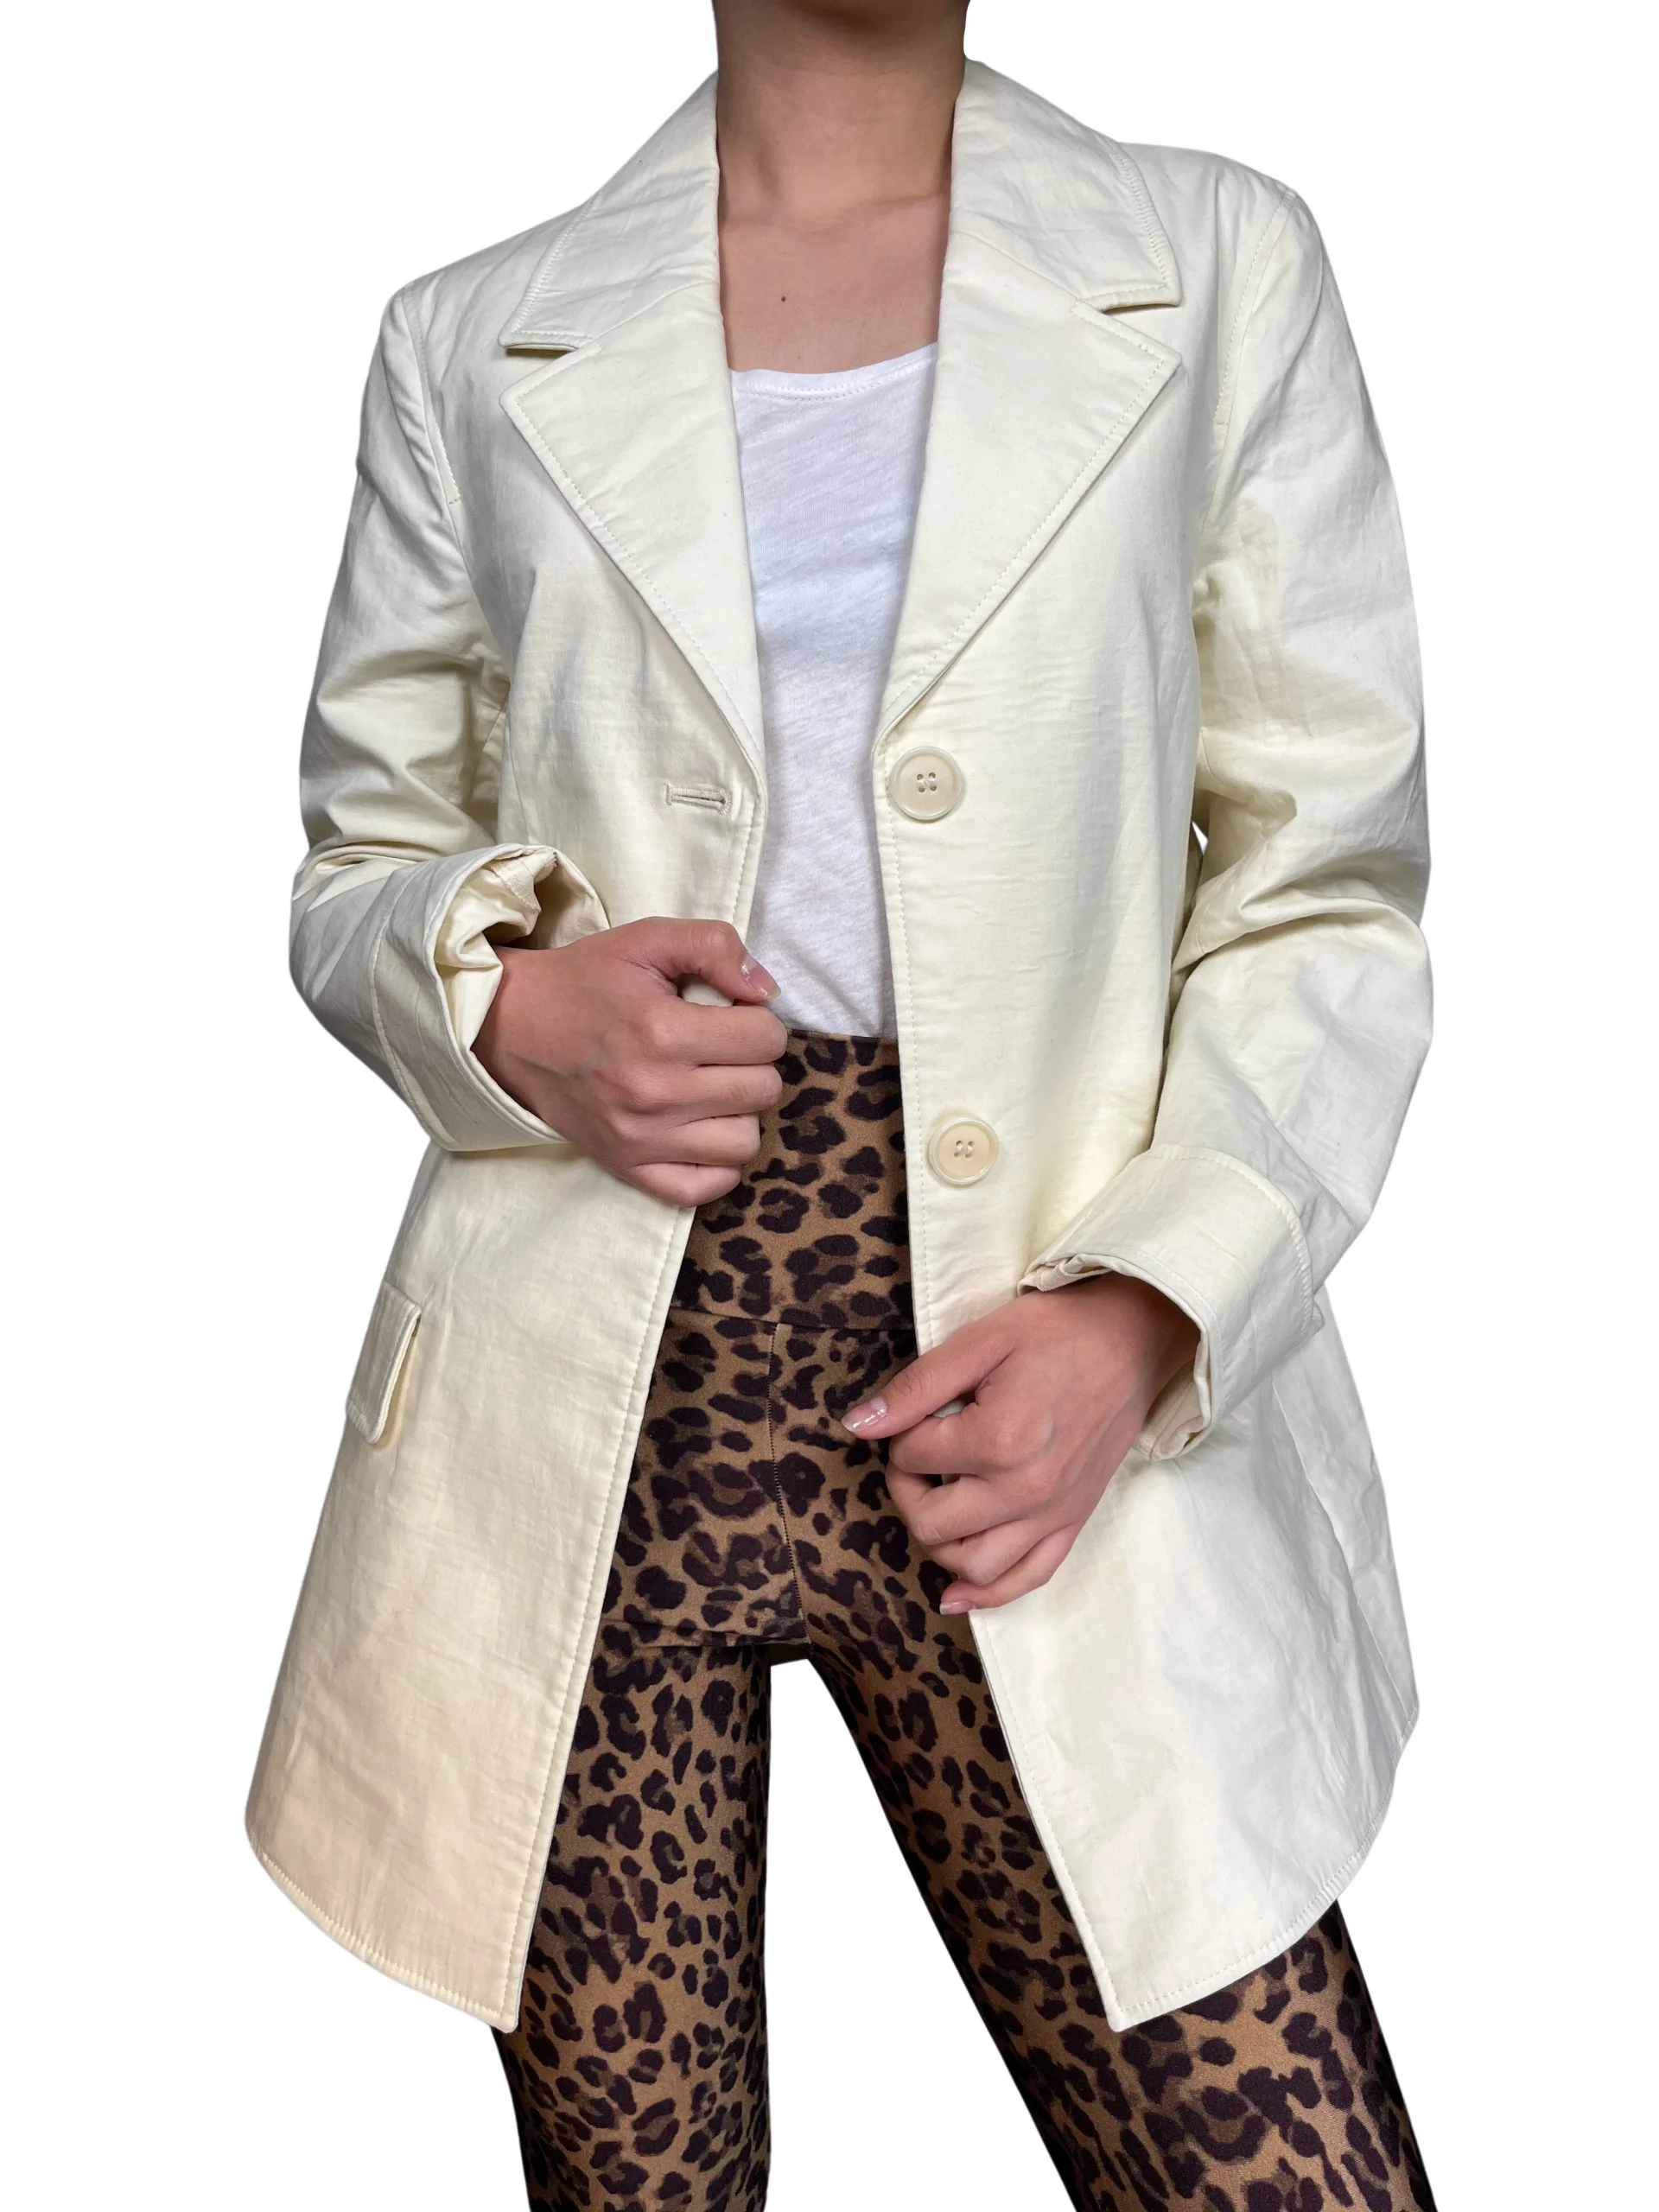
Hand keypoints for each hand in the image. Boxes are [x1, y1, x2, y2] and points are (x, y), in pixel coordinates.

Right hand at [473, 917, 787, 1204]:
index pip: (765, 1039)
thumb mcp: (646, 939)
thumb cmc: (583, 981)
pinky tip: (703, 1130)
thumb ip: (713, 946)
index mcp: (660, 1030)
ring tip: (713, 1089)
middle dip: (754, 1063)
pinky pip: (705, 1188)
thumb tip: (766, 990)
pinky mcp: (627, 1167)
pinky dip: (717, 1163)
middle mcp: (653, 1091)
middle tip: (723, 1050)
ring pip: (745, 1142)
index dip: (759, 1021)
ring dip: (740, 1112)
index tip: (732, 1017)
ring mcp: (640, 1138)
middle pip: (762, 1090)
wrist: (510, 1028)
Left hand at [842, 1276, 1199, 1612]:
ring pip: (972, 1565)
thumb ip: (916, 1388)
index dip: (902, 1433)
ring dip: (939, 1542)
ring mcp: (1053, 1513)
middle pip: (932, 1522)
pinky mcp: (1073, 1521)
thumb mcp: (979, 1342)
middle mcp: (1027, 1489)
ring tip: (937, 1500)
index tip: (917, 1412)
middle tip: (916, 1453)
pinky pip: (1027, 1578)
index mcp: (1000, 1439)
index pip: (914, 1457)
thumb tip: (859, 1424)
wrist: (1133, 1339)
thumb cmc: (1057, 1332)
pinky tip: (957, 1592)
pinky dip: (988, 1593)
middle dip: (907, 1489)